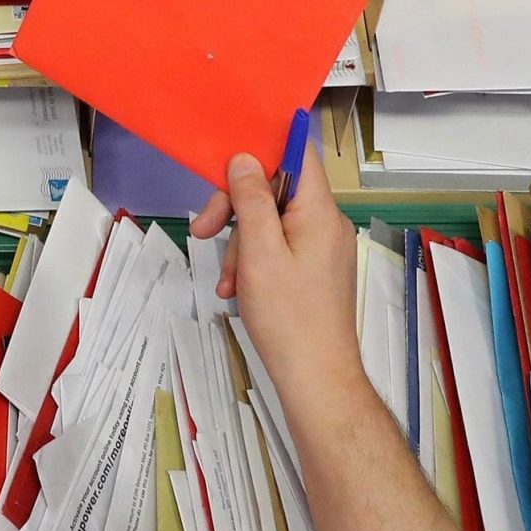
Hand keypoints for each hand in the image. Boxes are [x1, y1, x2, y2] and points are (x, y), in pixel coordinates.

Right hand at [191, 145, 365, 420]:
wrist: (317, 377)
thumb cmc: (288, 317)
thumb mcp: (259, 253)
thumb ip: (252, 201)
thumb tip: (244, 159)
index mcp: (320, 211)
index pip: (298, 155)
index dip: (262, 152)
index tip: (226, 169)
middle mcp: (327, 224)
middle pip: (277, 191)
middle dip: (236, 208)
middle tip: (202, 230)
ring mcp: (323, 249)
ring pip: (273, 224)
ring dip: (241, 245)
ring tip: (228, 282)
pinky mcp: (316, 272)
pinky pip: (280, 250)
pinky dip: (255, 264)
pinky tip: (238, 290)